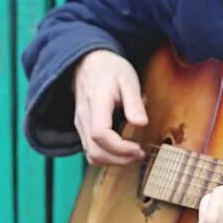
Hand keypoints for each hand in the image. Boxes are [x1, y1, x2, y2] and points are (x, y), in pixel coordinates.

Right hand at [73, 49, 147, 165]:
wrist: (89, 62)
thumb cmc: (111, 69)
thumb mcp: (128, 79)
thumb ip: (134, 102)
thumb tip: (141, 123)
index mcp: (96, 102)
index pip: (100, 134)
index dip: (120, 147)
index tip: (138, 148)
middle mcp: (83, 116)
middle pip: (95, 150)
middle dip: (119, 159)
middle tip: (140, 154)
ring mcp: (80, 124)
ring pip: (91, 154)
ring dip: (113, 161)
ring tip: (134, 155)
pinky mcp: (82, 128)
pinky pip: (90, 150)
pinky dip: (106, 156)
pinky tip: (122, 152)